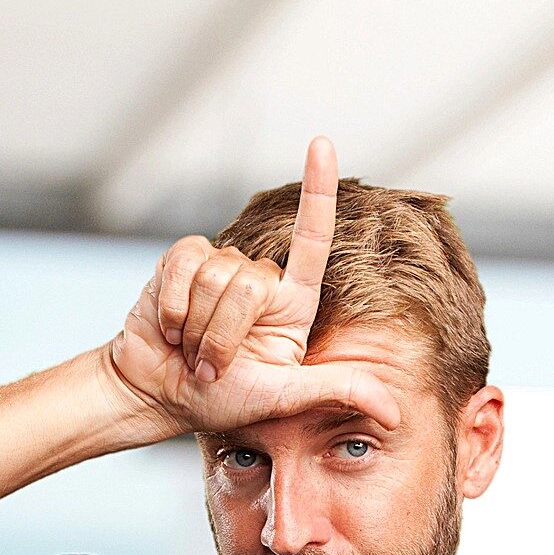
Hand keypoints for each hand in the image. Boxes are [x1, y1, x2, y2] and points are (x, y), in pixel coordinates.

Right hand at [102, 135, 401, 438]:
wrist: (157, 397)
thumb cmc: (220, 402)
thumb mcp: (284, 400)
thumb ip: (338, 392)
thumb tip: (396, 411)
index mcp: (291, 304)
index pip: (311, 236)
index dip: (317, 188)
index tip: (321, 143)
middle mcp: (258, 280)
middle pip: (250, 279)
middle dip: (225, 333)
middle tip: (212, 366)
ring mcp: (217, 268)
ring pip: (215, 274)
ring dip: (197, 327)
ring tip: (191, 350)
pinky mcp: (179, 263)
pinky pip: (182, 264)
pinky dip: (172, 304)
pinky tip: (170, 329)